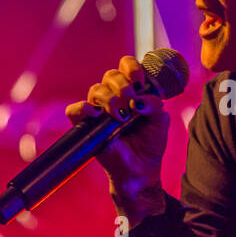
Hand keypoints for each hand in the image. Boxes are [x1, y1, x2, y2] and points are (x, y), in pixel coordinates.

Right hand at [65, 54, 168, 218]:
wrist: (140, 171)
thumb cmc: (150, 145)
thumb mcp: (160, 121)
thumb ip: (155, 104)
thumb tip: (139, 100)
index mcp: (132, 92)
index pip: (126, 66)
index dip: (132, 68)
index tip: (140, 81)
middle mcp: (114, 97)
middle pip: (110, 75)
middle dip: (123, 85)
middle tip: (132, 101)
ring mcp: (99, 111)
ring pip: (96, 90)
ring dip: (110, 99)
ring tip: (121, 116)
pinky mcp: (86, 126)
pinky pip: (75, 110)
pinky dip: (84, 108)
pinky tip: (97, 115)